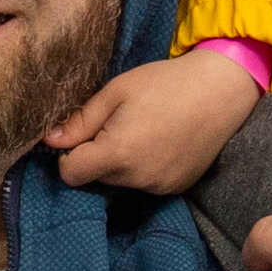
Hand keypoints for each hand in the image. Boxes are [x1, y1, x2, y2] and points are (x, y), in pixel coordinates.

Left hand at [48, 44, 262, 197]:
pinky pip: (146, 183)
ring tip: (144, 129)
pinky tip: (161, 141)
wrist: (221, 90)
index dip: (68, 155)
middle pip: (96, 178)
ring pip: (121, 182)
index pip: (71, 174)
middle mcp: (138, 179)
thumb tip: (50, 140)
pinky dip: (144, 167)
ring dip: (122, 163)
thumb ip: (81, 121)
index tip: (82, 134)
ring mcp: (160, 186)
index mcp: (117, 154)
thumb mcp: (117, 91)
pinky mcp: (177, 187)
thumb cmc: (166, 83)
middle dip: (97, 155)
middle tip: (119, 123)